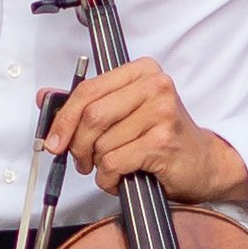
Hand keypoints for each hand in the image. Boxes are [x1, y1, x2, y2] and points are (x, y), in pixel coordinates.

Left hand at [45, 57, 247, 208]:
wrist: (202, 162)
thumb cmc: (161, 136)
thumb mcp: (124, 112)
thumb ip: (87, 103)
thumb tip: (45, 97)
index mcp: (141, 71)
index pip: (88, 89)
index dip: (64, 118)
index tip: (54, 140)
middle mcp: (155, 85)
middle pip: (92, 116)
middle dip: (78, 145)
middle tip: (81, 160)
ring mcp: (161, 112)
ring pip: (103, 142)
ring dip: (100, 164)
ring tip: (114, 167)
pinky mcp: (162, 141)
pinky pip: (115, 162)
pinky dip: (110, 177)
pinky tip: (121, 177)